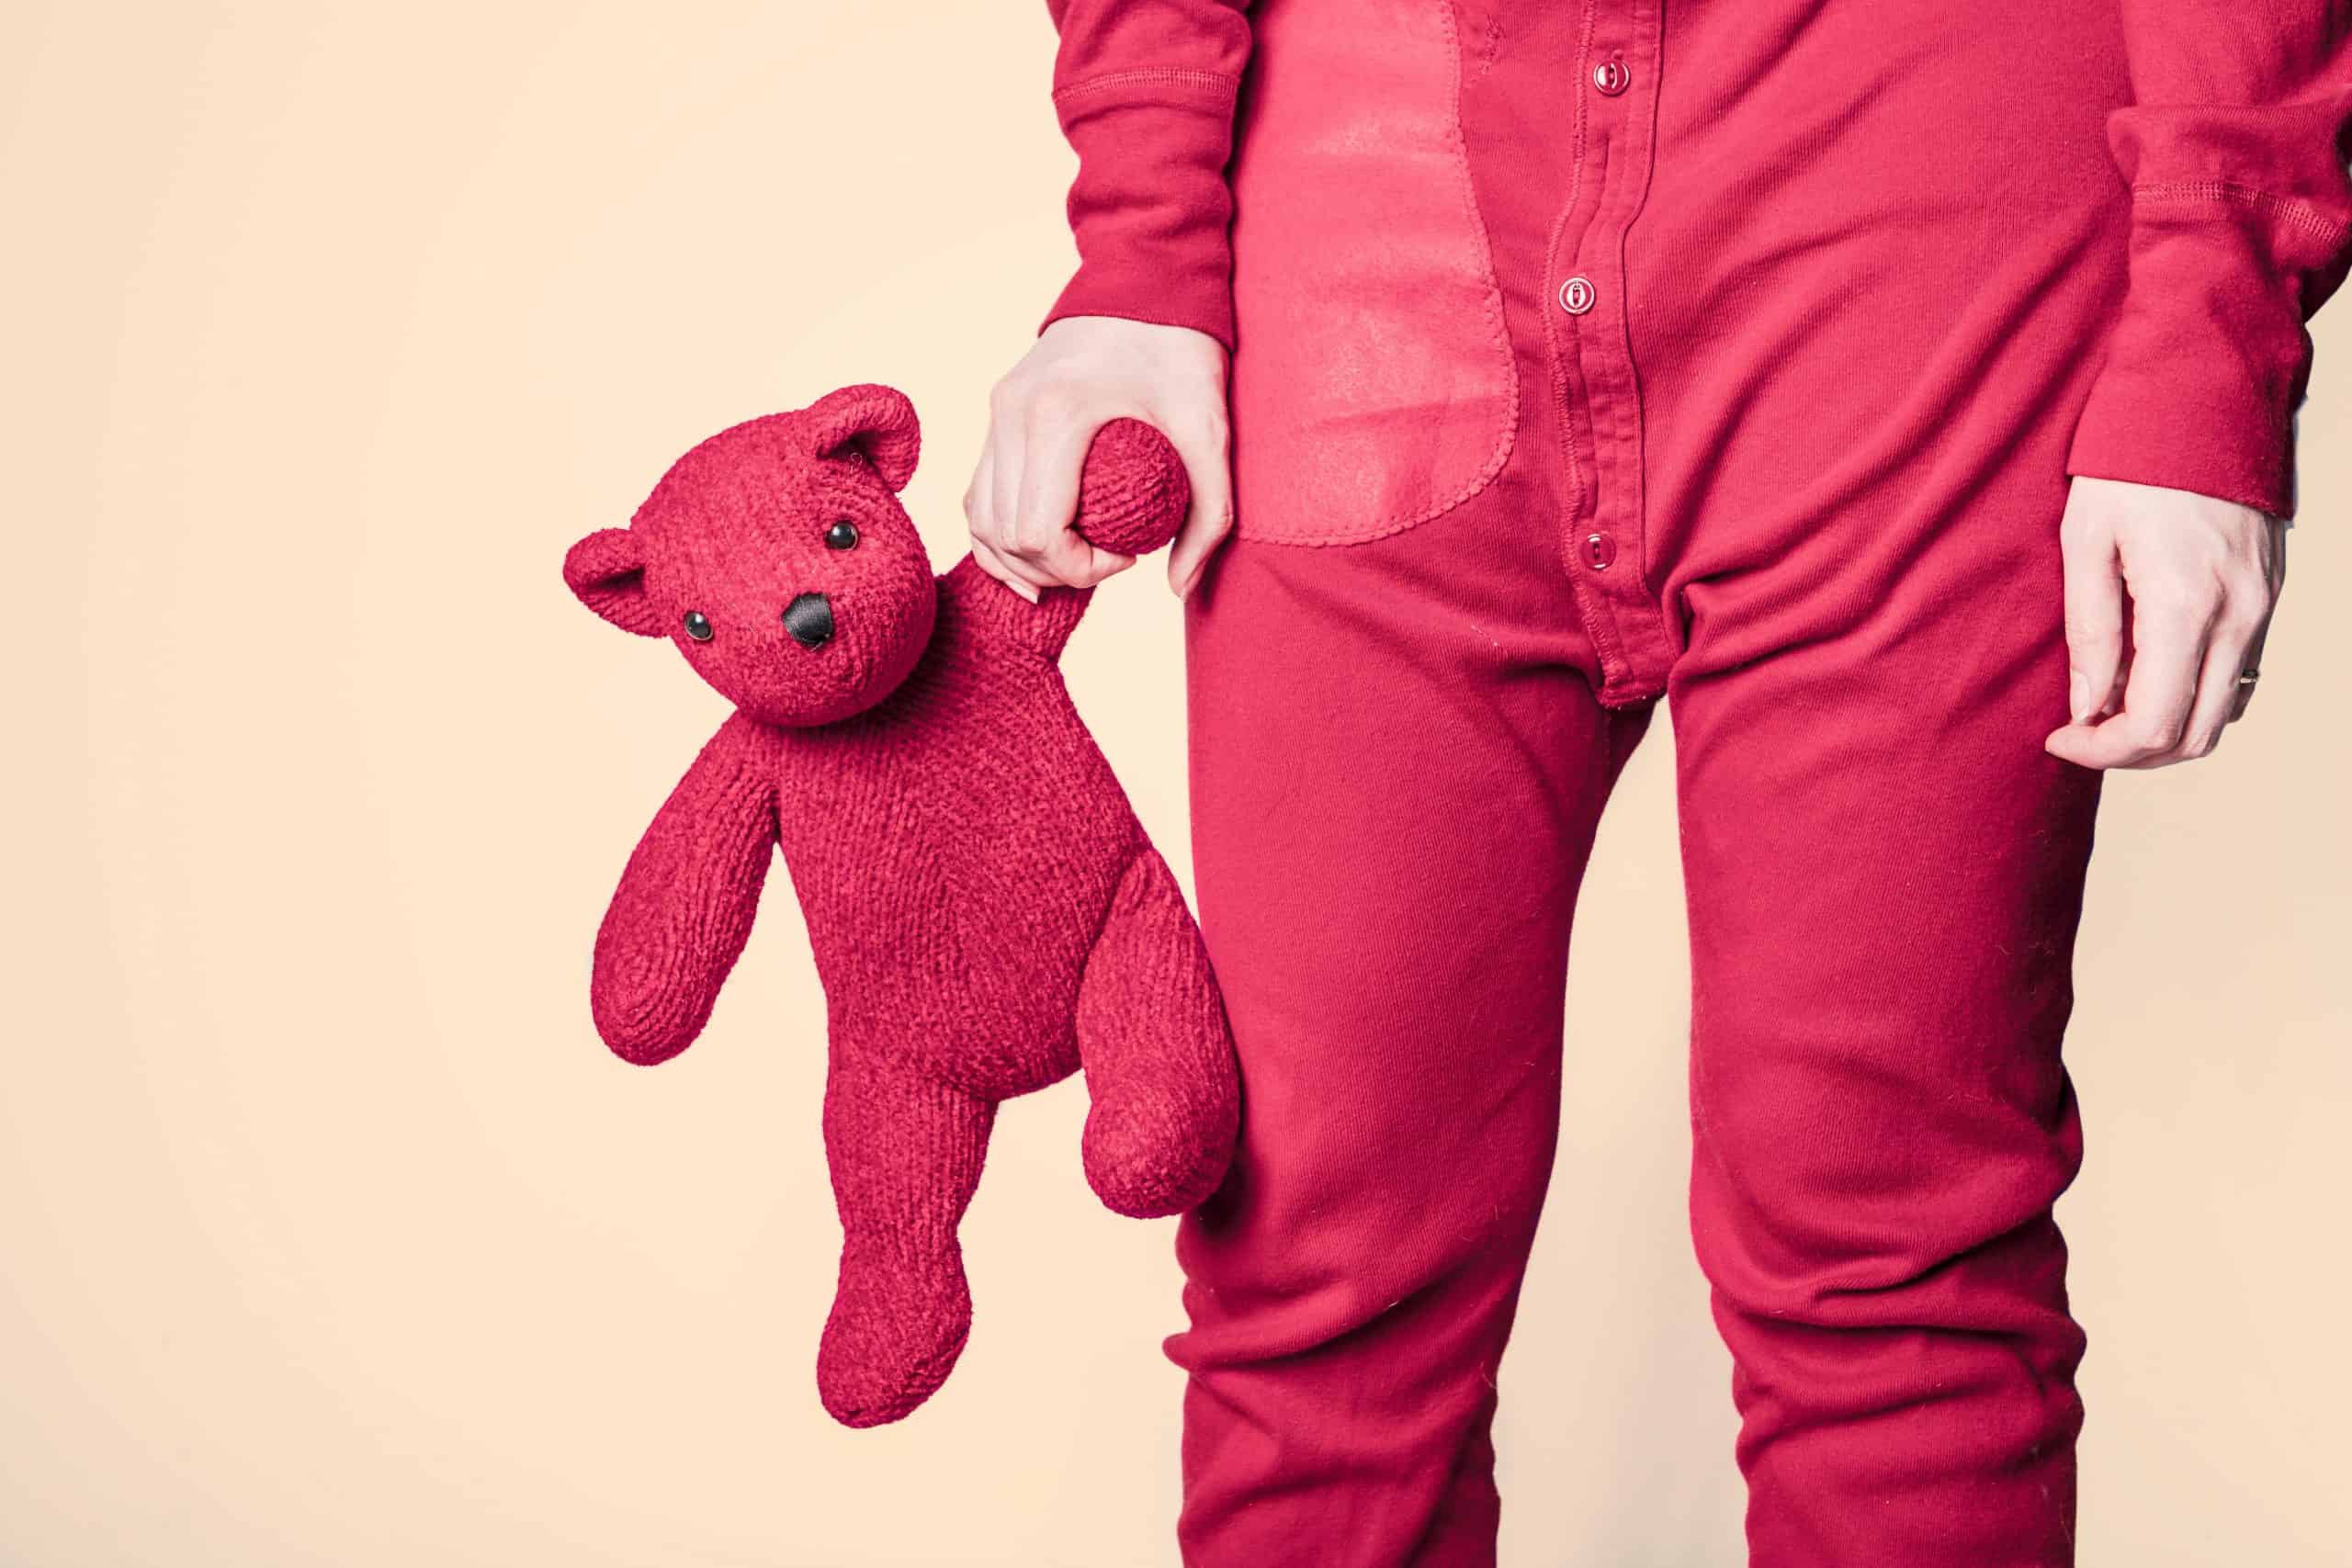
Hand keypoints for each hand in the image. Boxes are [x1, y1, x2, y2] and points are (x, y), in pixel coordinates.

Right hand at [966, 315, 1232, 601]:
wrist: (1146, 271)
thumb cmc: (1182, 346)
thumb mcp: (1210, 429)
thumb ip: (1209, 513)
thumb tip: (1179, 586)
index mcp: (1057, 416)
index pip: (1038, 533)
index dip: (1079, 568)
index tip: (1127, 556)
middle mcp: (1012, 413)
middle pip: (1004, 534)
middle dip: (1052, 570)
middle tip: (1106, 564)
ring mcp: (997, 409)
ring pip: (978, 517)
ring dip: (1017, 558)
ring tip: (1070, 567)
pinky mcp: (998, 407)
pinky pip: (978, 489)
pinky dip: (997, 531)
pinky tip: (1033, 553)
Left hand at [2045, 476, 2286, 769]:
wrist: (2206, 398)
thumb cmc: (2131, 464)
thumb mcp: (2084, 542)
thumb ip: (2090, 632)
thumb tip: (2086, 707)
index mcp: (2186, 604)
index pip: (2153, 724)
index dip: (2100, 750)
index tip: (2057, 738)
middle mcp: (2240, 615)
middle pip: (2195, 735)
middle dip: (2131, 754)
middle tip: (2077, 735)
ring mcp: (2263, 607)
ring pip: (2224, 713)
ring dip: (2166, 731)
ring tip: (2105, 710)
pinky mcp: (2270, 596)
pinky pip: (2240, 676)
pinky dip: (2195, 698)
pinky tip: (2147, 679)